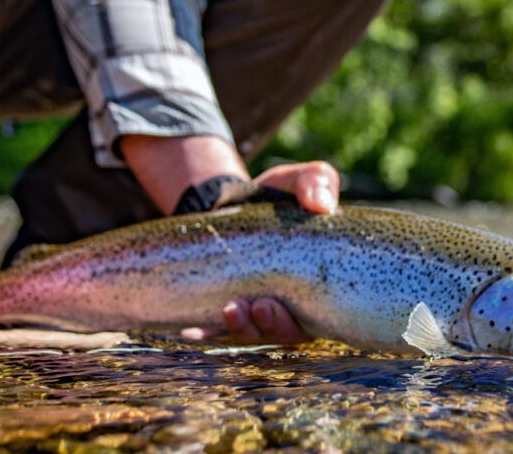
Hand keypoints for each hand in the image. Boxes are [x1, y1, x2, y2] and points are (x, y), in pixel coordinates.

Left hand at [218, 160, 339, 342]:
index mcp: (318, 285)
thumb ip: (316, 182)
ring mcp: (258, 309)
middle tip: (257, 307)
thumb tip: (321, 203)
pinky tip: (191, 331)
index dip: (298, 321)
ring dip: (242, 327)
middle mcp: (291, 305)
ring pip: (253, 332)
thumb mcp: (300, 180)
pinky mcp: (228, 308)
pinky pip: (218, 330)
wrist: (235, 201)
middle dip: (270, 325)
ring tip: (229, 310)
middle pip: (284, 331)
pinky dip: (206, 332)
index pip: (317, 316)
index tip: (274, 304)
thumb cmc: (278, 197)